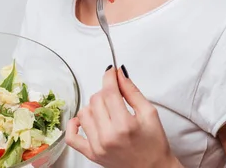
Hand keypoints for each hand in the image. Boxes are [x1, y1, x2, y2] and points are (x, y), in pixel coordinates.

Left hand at [65, 66, 180, 167]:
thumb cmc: (154, 144)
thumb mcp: (149, 113)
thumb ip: (132, 91)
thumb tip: (119, 74)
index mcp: (125, 126)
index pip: (109, 92)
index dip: (109, 77)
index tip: (111, 72)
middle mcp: (108, 137)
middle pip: (96, 99)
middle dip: (106, 92)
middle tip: (116, 95)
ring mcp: (97, 147)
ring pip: (84, 112)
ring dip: (94, 106)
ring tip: (107, 110)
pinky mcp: (91, 154)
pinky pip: (71, 136)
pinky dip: (74, 124)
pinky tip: (84, 119)